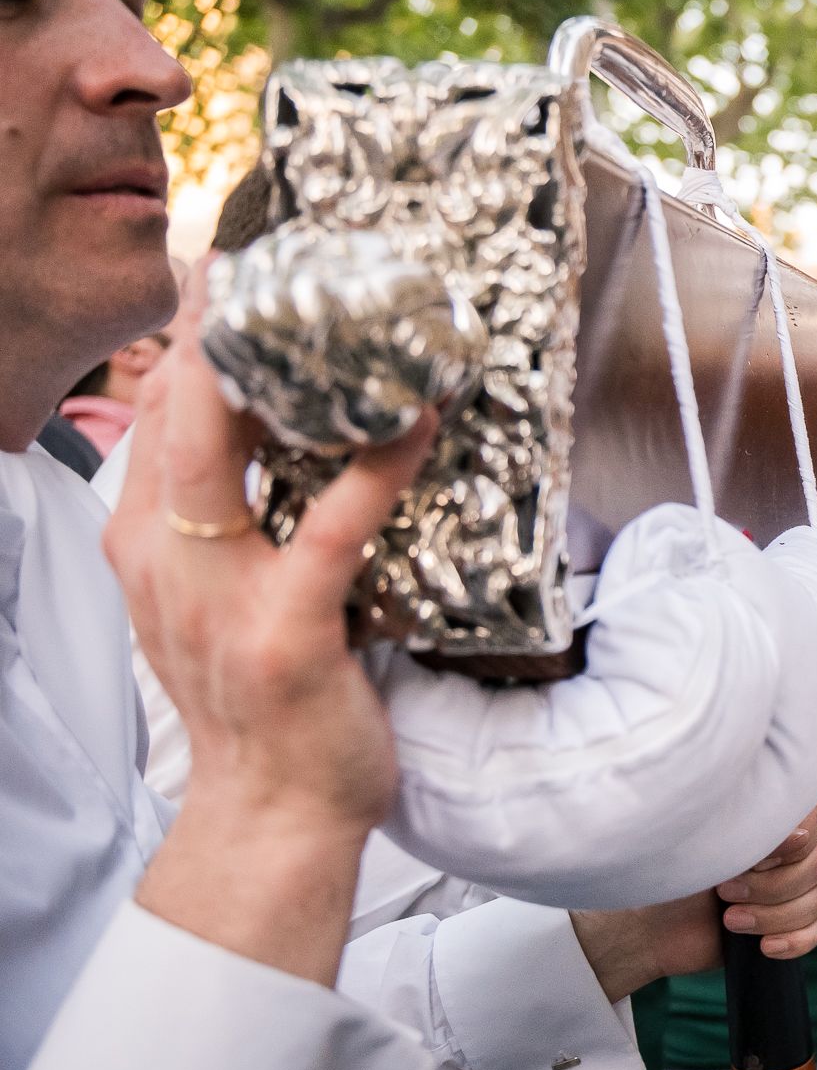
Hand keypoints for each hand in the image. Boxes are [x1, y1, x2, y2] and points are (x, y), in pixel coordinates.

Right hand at [112, 276, 437, 983]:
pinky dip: (376, 468)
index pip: (156, 417)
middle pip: (172, 412)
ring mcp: (217, 595)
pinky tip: (417, 420)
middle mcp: (164, 561)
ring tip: (336, 305)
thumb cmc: (266, 709)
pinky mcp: (284, 631)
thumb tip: (288, 448)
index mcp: (146, 548)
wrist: (271, 818)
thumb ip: (232, 530)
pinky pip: (331, 528)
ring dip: (275, 373)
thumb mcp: (219, 604)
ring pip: (220, 453)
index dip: (189, 340)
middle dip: (207, 325)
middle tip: (254, 251)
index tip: (225, 272)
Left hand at [573, 799, 816, 996]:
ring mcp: (802, 885)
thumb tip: (797, 834)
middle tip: (725, 893)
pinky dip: (796, 940)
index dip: (794, 839)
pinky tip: (765, 947)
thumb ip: (753, 831)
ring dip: (774, 916)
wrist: (655, 924)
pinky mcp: (800, 921)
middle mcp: (797, 848)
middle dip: (771, 886)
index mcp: (776, 819)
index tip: (754, 857)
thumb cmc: (677, 874)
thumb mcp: (707, 844)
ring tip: (730, 921)